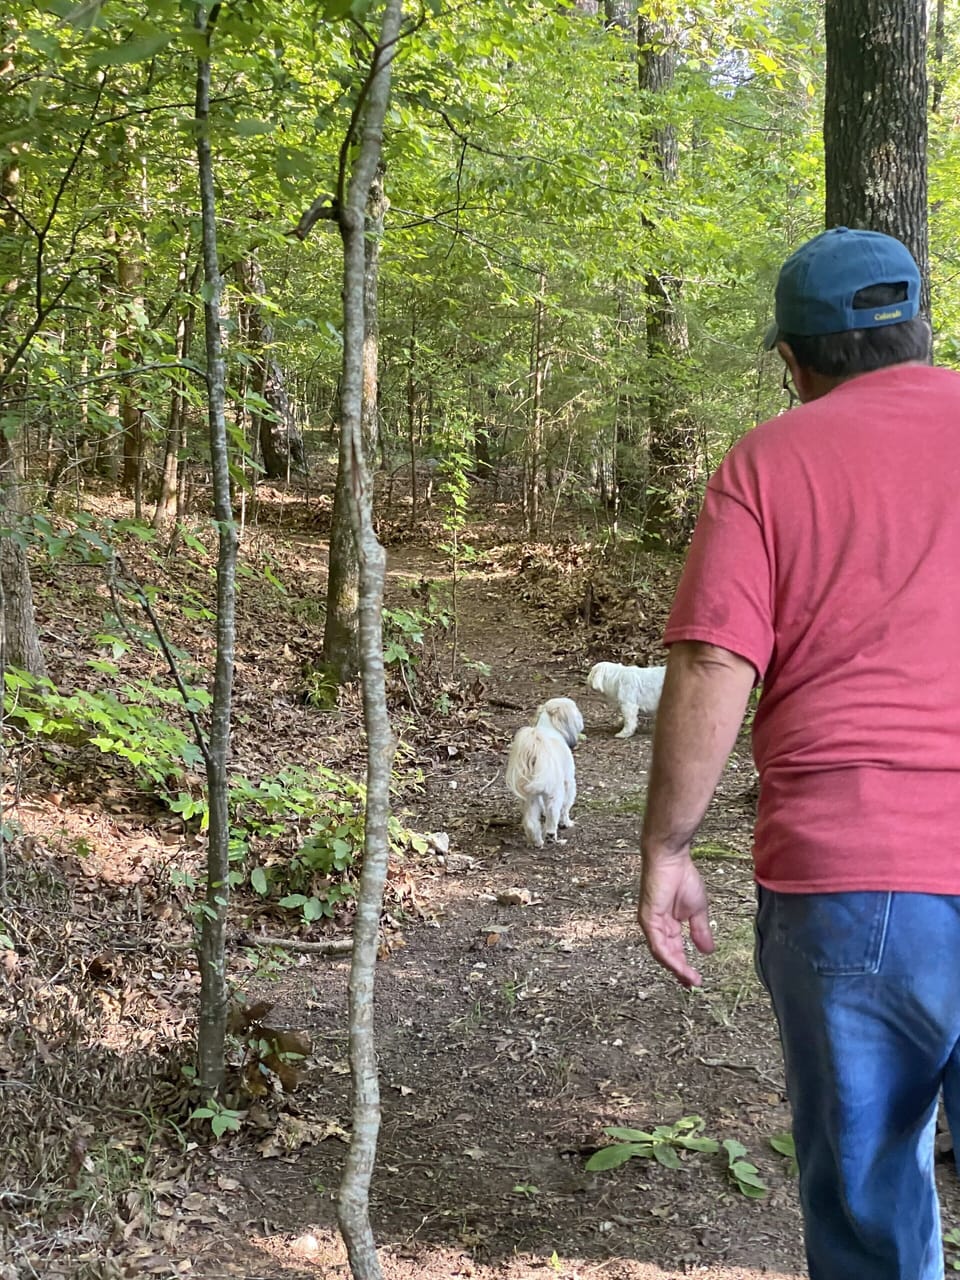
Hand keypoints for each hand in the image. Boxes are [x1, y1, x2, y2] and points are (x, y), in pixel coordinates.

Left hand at [638, 852, 714, 987]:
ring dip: (676, 968)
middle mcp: (657, 926)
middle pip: (666, 955)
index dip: (684, 966)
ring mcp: (650, 923)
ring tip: (689, 979)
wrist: (672, 858)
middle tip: (692, 983)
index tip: (695, 979)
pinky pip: (657, 944)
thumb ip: (700, 930)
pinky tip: (679, 966)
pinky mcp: (648, 918)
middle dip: (680, 971)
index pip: (674, 950)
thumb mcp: (697, 910)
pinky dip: (668, 957)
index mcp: (667, 924)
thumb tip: (708, 951)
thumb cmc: (682, 877)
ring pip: (661, 953)